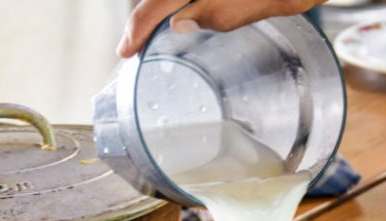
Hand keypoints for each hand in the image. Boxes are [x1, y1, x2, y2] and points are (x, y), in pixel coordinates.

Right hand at [117, 0, 323, 57]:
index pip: (156, 3)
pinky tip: (177, 16)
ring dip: (158, 8)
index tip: (125, 51)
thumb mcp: (260, 3)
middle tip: (131, 45)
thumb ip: (219, 13)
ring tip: (148, 32)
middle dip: (144, 15)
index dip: (137, 27)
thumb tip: (178, 24)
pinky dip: (178, 2)